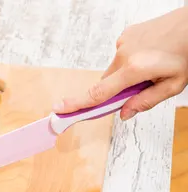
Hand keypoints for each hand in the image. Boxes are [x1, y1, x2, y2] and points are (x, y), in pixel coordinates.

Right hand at [53, 7, 187, 119]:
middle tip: (139, 88)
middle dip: (116, 91)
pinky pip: (121, 55)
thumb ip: (146, 101)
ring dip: (126, 75)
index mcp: (135, 69)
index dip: (77, 104)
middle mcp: (124, 54)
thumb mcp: (173, 85)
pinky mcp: (126, 35)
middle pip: (106, 83)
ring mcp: (124, 42)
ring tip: (151, 67)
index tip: (59, 109)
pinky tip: (149, 55)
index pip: (99, 93)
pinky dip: (131, 60)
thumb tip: (124, 113)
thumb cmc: (187, 52)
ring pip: (115, 70)